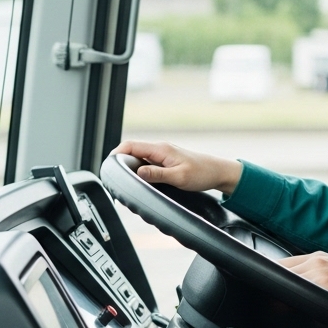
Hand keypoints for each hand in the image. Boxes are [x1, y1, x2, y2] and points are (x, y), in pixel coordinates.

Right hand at [111, 141, 242, 194]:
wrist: (219, 173)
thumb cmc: (203, 173)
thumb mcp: (179, 177)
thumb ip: (157, 175)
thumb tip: (138, 172)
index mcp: (161, 149)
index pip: (130, 145)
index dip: (115, 154)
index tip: (108, 167)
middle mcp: (160, 150)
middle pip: (131, 151)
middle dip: (121, 163)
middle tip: (114, 179)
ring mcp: (162, 156)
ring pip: (138, 159)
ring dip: (130, 168)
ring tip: (125, 182)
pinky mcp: (166, 162)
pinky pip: (147, 164)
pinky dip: (140, 171)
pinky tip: (140, 181)